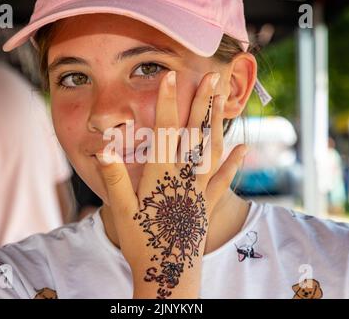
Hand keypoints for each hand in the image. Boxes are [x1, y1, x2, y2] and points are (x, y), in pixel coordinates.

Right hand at [96, 71, 247, 297]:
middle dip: (202, 103)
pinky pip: (224, 179)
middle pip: (194, 134)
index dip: (167, 102)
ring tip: (223, 101)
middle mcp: (184, 177)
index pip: (164, 131)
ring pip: (212, 150)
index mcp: (161, 174)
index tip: (171, 78)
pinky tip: (244, 147)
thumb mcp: (121, 210)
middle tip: (212, 77)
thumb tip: (105, 148)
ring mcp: (199, 190)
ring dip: (218, 124)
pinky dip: (234, 162)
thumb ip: (114, 177)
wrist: (167, 272)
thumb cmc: (142, 241)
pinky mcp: (208, 204)